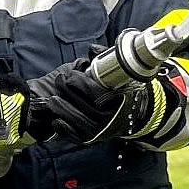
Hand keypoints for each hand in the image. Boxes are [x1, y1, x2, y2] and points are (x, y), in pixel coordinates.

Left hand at [26, 59, 150, 144]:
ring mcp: (101, 131)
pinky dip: (63, 128)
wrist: (136, 115)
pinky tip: (56, 119)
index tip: (70, 75)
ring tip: (52, 99)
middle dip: (67, 92)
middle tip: (58, 80)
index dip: (80, 83)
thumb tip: (92, 49)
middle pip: (84, 107)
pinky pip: (74, 135)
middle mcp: (110, 118)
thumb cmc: (124, 91)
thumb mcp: (122, 73)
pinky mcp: (92, 139)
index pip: (96, 93)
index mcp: (119, 101)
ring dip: (62, 109)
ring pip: (78, 121)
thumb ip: (107, 58)